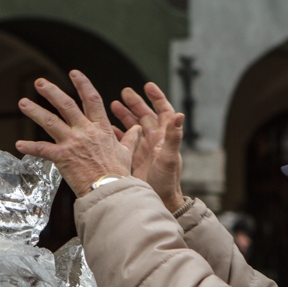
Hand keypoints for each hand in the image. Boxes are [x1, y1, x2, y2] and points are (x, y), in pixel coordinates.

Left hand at [15, 71, 140, 197]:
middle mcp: (85, 132)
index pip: (92, 100)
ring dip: (35, 111)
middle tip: (40, 83)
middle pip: (66, 105)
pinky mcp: (62, 157)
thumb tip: (137, 129)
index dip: (83, 84)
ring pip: (50, 122)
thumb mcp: (127, 153)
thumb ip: (130, 139)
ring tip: (23, 103)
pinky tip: (19, 145)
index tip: (74, 73)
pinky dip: (30, 147)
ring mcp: (72, 143)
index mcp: (101, 129)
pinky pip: (42, 149)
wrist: (110, 191)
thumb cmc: (118, 174)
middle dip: (52, 92)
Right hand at [111, 83, 185, 212]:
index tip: (147, 86)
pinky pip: (125, 141)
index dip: (157, 98)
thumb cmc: (166, 180)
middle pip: (145, 116)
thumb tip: (180, 114)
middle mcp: (154, 140)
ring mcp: (144, 149)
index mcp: (164, 137)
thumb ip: (174, 136)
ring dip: (125, 115)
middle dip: (136, 103)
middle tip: (124, 93)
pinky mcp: (134, 158)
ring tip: (113, 104)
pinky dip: (117, 133)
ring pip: (134, 126)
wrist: (159, 200)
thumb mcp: (169, 157)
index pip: (163, 111)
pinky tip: (107, 127)